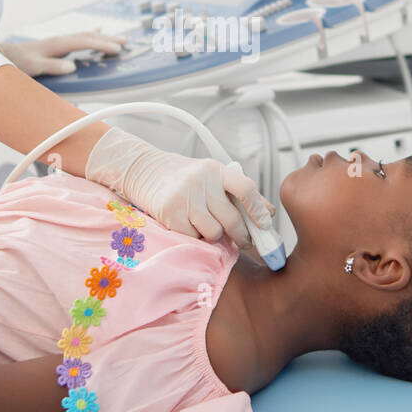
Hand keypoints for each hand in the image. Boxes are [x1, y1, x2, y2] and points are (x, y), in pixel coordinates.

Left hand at [0, 32, 124, 75]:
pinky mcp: (56, 46)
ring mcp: (58, 42)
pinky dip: (90, 37)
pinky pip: (79, 39)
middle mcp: (59, 40)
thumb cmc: (16, 62)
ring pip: (85, 36)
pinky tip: (95, 35)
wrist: (1, 56)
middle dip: (107, 39)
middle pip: (88, 36)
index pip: (84, 42)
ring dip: (101, 37)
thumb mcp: (34, 66)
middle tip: (125, 42)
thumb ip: (53, 66)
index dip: (102, 45)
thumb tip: (72, 66)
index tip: (117, 49)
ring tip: (117, 39)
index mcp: (57, 44)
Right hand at [84, 127, 276, 245]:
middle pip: (232, 218)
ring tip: (207, 227)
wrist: (142, 169)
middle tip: (246, 242)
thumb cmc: (182, 176)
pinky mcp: (170, 213)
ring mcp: (185, 197)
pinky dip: (195, 237)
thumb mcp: (212, 176)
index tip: (266, 225)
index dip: (258, 210)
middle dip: (242, 236)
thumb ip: (240, 192)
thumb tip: (269, 212)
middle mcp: (202, 181)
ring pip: (214, 232)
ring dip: (214, 236)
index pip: (246, 189)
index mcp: (216, 169)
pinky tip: (189, 227)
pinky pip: (193, 237)